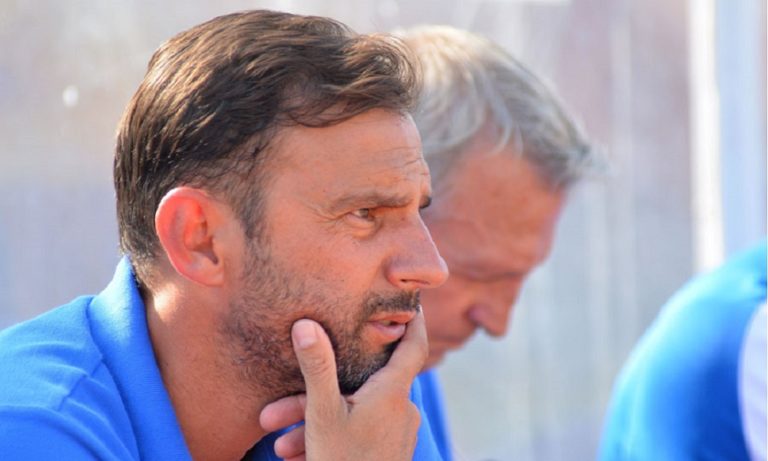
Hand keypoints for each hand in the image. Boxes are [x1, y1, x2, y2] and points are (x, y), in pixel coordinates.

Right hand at [260, 311, 427, 460]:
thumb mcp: (324, 414)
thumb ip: (317, 367)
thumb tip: (306, 324)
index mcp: (393, 392)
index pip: (413, 345)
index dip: (412, 320)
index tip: (412, 301)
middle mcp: (400, 410)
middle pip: (361, 384)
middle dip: (318, 389)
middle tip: (279, 403)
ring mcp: (395, 433)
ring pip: (352, 412)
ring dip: (313, 419)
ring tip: (276, 436)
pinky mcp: (387, 452)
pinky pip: (356, 432)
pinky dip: (328, 435)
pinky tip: (294, 453)